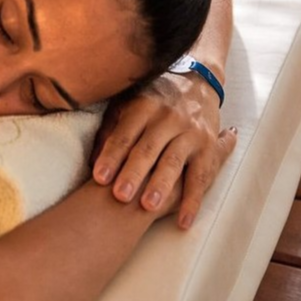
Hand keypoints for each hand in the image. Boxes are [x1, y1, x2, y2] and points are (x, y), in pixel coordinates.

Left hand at [90, 72, 237, 228]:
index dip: (111, 156)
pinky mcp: (208, 147)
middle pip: (147, 149)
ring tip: (148, 206)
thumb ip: (110, 130)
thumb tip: (92, 161)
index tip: (98, 177)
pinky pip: (201, 176)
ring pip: (174, 162)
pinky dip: (193, 200)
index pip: (124, 135)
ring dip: (161, 186)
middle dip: (133, 174)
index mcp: (143, 107)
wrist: (196, 80)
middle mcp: (167, 119)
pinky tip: (183, 220)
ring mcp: (190, 133)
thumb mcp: (126, 104)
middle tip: (120, 196)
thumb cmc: (150, 98)